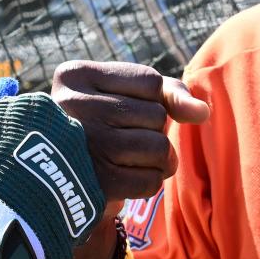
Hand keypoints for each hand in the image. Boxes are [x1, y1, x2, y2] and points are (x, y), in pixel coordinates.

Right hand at [50, 61, 210, 201]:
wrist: (56, 176)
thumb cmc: (99, 126)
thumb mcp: (124, 95)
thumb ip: (168, 92)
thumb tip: (203, 112)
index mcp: (74, 75)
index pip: (150, 82)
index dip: (149, 99)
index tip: (120, 109)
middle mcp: (74, 107)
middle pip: (156, 115)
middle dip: (150, 129)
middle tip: (120, 137)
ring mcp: (84, 145)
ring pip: (159, 147)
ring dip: (155, 158)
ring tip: (127, 158)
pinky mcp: (94, 182)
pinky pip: (151, 181)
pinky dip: (148, 181)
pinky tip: (126, 177)